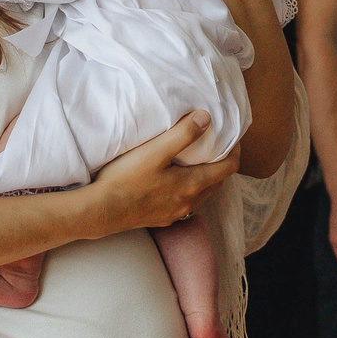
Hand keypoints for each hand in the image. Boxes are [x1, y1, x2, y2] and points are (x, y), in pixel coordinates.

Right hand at [85, 112, 239, 240]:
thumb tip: (206, 118)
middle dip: (221, 165)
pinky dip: (188, 191)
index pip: (227, 169)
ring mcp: (174, 214)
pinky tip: (174, 183)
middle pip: (216, 183)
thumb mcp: (155, 151)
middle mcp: (188, 203)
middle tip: (216, 148)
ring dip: (204, 179)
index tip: (233, 139)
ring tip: (196, 162)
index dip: (235, 152)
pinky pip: (184, 204)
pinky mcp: (161, 219)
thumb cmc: (126, 179)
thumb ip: (183, 134)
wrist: (102, 211)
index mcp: (192, 184)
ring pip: (201, 195)